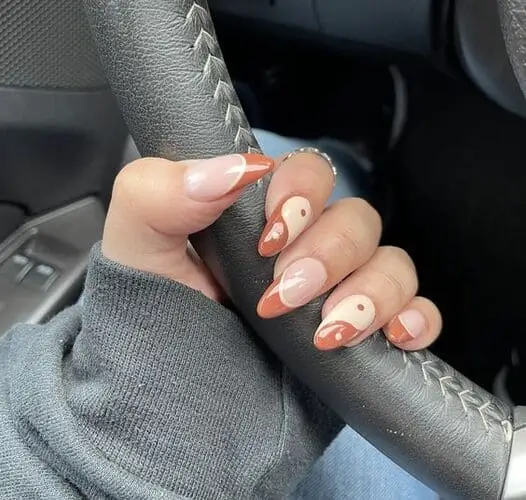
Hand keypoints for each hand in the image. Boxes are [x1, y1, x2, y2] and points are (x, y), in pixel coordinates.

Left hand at [102, 151, 441, 350]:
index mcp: (258, 218)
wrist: (177, 409)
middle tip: (283, 295)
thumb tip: (234, 169)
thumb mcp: (137, 251)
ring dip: (370, 292)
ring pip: (390, 264)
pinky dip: (416, 319)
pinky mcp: (361, 337)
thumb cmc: (153, 323)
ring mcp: (337, 293)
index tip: (267, 239)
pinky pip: (416, 312)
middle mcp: (304, 249)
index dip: (300, 196)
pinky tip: (395, 335)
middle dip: (328, 255)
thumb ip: (161, 194)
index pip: (306, 174)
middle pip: (355, 219)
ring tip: (327, 330)